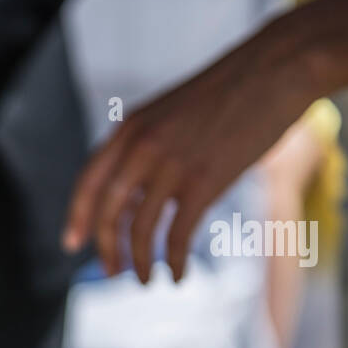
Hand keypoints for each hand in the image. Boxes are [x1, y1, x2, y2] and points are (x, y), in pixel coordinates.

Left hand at [61, 37, 314, 281]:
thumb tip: (134, 193)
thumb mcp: (171, 112)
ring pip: (140, 230)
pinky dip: (174, 261)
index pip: (89, 183)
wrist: (276, 66)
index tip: (71, 244)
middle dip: (106, 249)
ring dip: (139, 262)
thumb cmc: (230, 90)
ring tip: (145, 281)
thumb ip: (147, 147)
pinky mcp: (204, 182)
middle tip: (111, 273)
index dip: (77, 217)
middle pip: (107, 213)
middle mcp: (141, 148)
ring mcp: (171, 165)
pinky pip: (177, 236)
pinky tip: (179, 276)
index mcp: (129, 129)